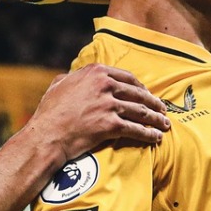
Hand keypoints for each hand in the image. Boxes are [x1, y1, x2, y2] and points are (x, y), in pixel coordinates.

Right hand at [28, 63, 168, 162]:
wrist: (46, 135)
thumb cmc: (49, 113)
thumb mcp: (58, 85)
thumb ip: (72, 77)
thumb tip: (75, 75)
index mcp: (95, 72)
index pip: (127, 77)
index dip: (141, 87)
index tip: (148, 94)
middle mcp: (104, 85)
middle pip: (138, 94)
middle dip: (154, 103)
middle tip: (163, 110)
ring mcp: (108, 104)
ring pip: (141, 111)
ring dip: (156, 119)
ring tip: (165, 124)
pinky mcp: (111, 124)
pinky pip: (136, 129)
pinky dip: (149, 134)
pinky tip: (156, 137)